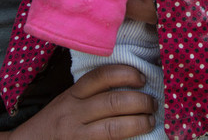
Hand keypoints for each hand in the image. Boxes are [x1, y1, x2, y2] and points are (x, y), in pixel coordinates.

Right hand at [10, 64, 155, 139]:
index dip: (125, 74)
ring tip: (150, 120)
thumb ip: (91, 93)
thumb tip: (130, 85)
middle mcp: (73, 114)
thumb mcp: (67, 101)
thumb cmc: (54, 122)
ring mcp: (78, 136)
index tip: (142, 78)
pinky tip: (139, 139)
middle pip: (113, 102)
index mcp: (72, 95)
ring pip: (114, 128)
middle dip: (140, 101)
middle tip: (153, 103)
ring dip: (139, 123)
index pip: (101, 77)